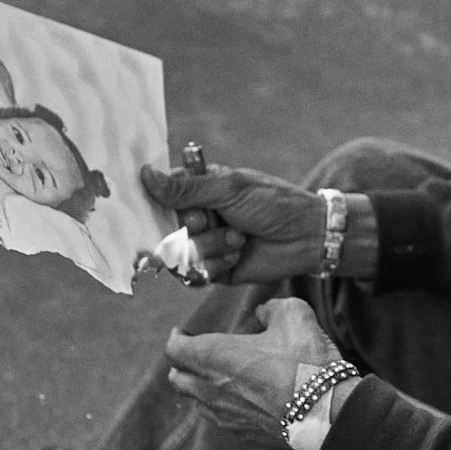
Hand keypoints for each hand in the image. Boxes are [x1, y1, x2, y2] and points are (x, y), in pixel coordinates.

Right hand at [142, 163, 326, 284]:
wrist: (306, 238)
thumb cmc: (273, 203)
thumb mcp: (229, 189)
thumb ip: (186, 188)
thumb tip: (145, 174)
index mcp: (198, 190)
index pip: (159, 195)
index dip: (160, 204)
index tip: (173, 202)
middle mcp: (196, 217)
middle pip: (164, 228)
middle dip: (191, 228)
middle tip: (212, 220)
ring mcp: (203, 244)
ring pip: (178, 254)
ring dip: (209, 247)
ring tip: (238, 239)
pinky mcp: (212, 270)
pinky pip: (192, 275)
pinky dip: (214, 267)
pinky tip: (236, 258)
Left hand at [165, 299, 343, 440]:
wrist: (326, 410)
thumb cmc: (305, 360)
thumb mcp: (292, 314)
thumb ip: (271, 309)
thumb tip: (263, 313)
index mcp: (214, 355)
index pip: (175, 349)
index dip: (177, 337)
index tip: (183, 332)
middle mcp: (210, 388)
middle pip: (178, 379)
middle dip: (183, 365)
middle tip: (196, 354)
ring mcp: (224, 415)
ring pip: (196, 402)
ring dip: (199, 388)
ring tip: (216, 378)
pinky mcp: (242, 433)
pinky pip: (218, 419)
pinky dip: (220, 407)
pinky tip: (238, 400)